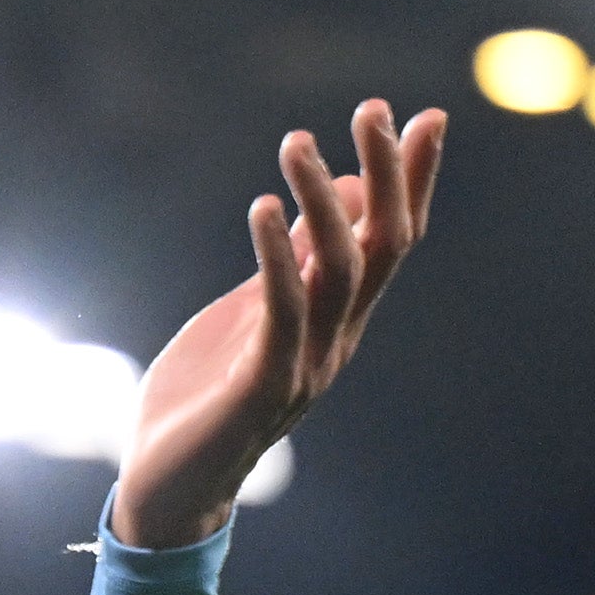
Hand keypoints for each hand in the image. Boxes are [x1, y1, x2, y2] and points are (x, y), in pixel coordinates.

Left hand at [113, 98, 445, 547]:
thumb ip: (291, 259)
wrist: (167, 486)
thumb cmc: (205, 395)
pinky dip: (275, 255)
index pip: (390, 239)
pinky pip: (281, 311)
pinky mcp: (261, 386)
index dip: (413, 181)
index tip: (427, 116)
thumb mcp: (249, 310)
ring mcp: (305, 364)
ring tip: (298, 141)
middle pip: (383, 246)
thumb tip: (335, 192)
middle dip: (389, 175)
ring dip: (321, 201)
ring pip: (338, 271)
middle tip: (373, 108)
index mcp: (337, 320)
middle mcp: (336, 339)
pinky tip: (261, 207)